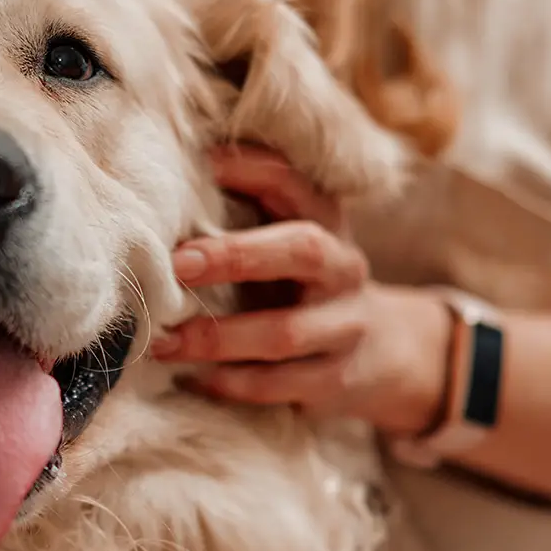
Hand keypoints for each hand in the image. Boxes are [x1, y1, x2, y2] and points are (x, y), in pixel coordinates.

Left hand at [151, 145, 451, 435]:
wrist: (389, 352)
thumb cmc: (309, 286)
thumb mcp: (291, 243)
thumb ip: (246, 216)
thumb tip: (162, 198)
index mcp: (327, 222)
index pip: (291, 183)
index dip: (248, 169)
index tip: (199, 166)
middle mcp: (343, 268)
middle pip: (302, 250)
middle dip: (236, 255)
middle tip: (177, 264)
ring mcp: (345, 327)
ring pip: (284, 333)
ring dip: (217, 338)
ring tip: (162, 342)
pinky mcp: (335, 379)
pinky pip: (277, 385)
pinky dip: (228, 383)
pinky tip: (190, 378)